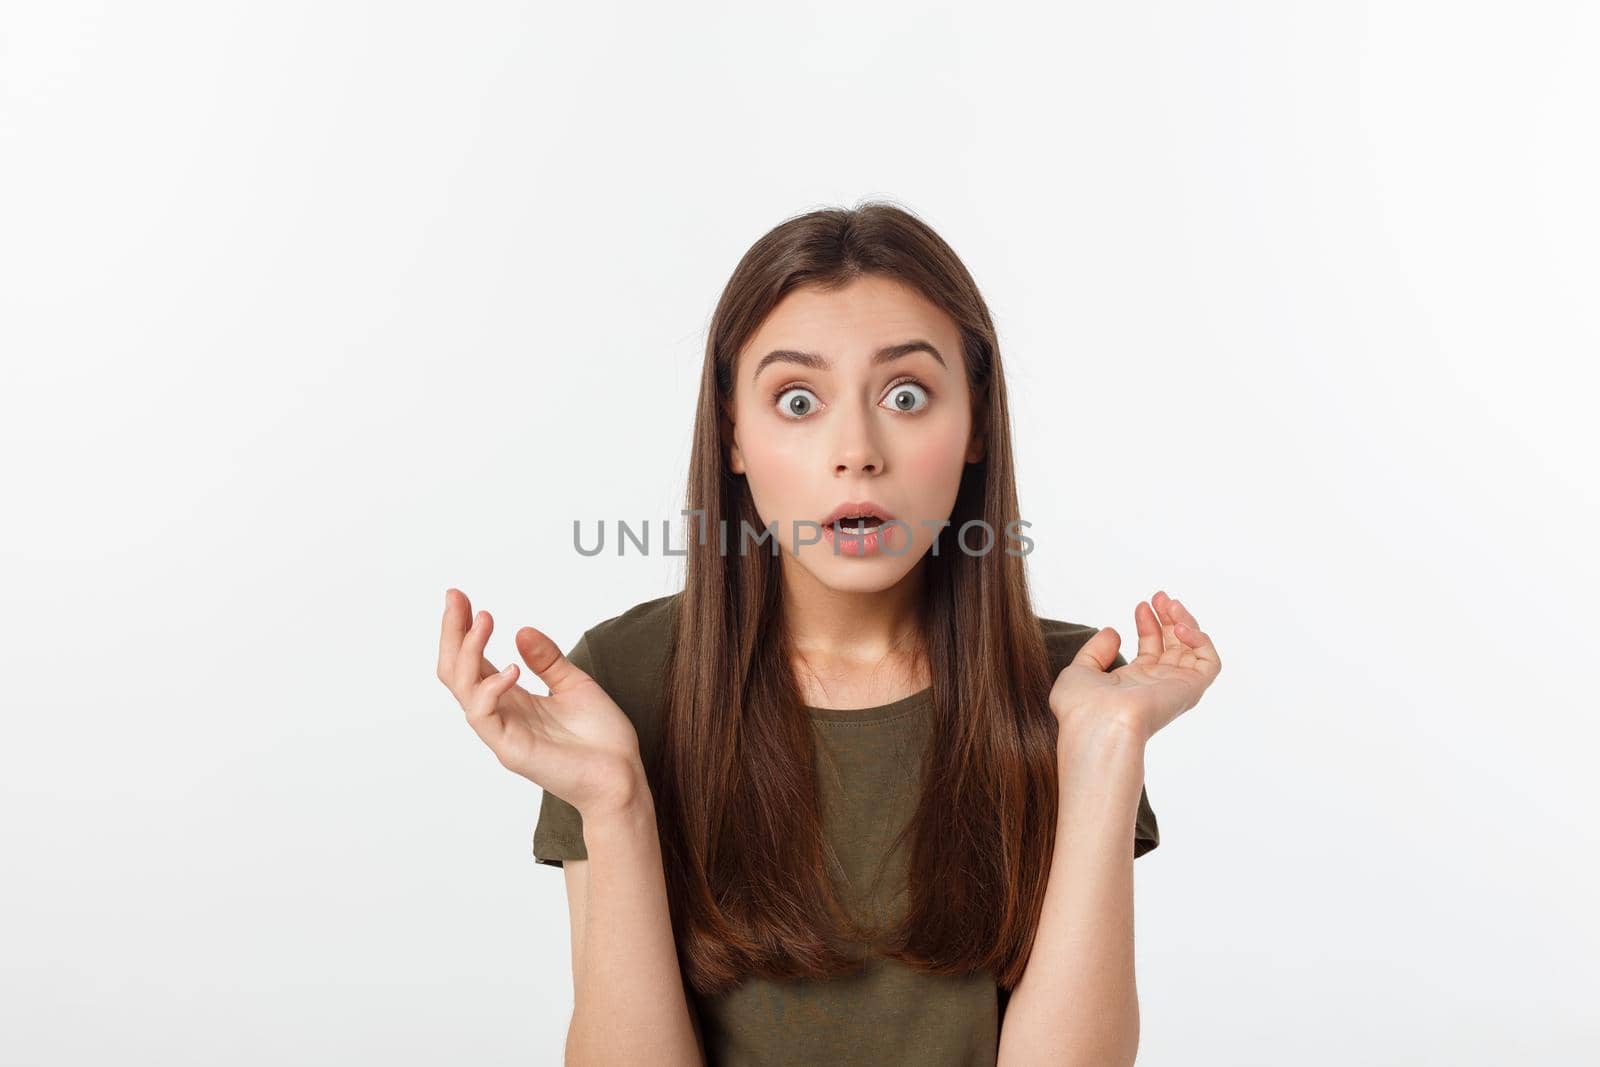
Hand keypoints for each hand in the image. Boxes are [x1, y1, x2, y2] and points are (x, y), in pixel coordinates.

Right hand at [436, 588, 643, 816]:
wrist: (623, 777)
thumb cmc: (602, 739)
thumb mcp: (575, 684)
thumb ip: (547, 660)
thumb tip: (521, 629)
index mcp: (512, 700)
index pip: (473, 662)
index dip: (464, 630)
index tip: (461, 596)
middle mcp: (501, 715)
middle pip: (456, 671)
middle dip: (452, 633)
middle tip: (455, 598)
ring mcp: (502, 733)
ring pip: (462, 689)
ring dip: (468, 650)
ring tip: (485, 620)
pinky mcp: (511, 750)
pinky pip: (484, 716)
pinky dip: (491, 688)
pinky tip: (512, 669)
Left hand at [1048, 590, 1220, 744]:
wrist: (1097, 725)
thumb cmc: (1081, 707)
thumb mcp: (1079, 671)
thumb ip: (1095, 652)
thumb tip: (1112, 633)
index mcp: (1133, 683)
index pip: (1151, 649)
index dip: (1149, 624)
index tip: (1141, 605)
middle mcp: (1157, 685)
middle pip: (1174, 646)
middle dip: (1170, 617)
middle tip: (1160, 596)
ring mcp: (1174, 687)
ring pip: (1193, 650)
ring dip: (1186, 622)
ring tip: (1170, 604)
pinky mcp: (1190, 688)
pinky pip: (1209, 662)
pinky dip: (1200, 640)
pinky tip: (1180, 628)